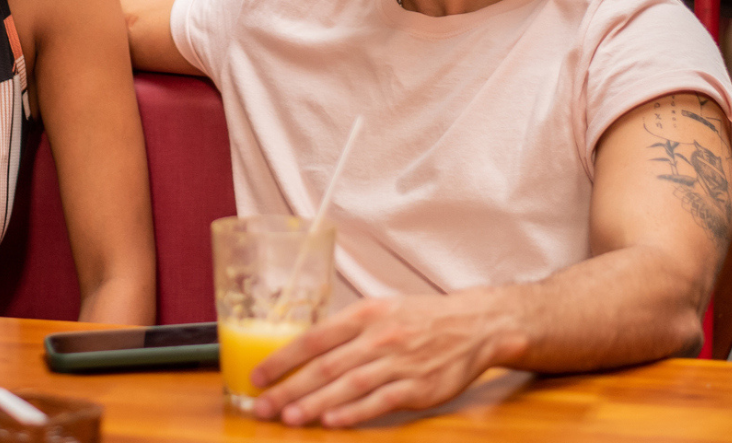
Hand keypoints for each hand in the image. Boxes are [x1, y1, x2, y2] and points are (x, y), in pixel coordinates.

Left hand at [249, 292, 528, 426]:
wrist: (474, 326)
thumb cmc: (419, 320)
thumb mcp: (380, 310)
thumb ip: (345, 330)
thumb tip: (302, 353)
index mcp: (365, 314)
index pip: (314, 337)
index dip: (283, 359)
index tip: (257, 377)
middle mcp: (378, 336)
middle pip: (326, 365)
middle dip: (290, 388)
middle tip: (262, 407)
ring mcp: (399, 362)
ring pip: (349, 385)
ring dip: (316, 403)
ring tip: (289, 418)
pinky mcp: (418, 386)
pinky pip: (381, 400)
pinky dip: (355, 412)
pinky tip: (333, 422)